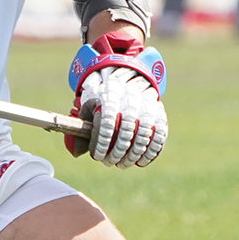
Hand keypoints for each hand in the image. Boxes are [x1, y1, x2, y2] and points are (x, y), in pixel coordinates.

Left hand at [65, 32, 166, 166]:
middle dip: (119, 150)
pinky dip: (152, 150)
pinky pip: (160, 132)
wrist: (124, 75)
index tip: (98, 156)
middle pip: (129, 126)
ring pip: (146, 131)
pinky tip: (142, 161)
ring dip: (135, 153)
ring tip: (124, 164)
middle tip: (111, 162)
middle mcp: (131, 94)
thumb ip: (82, 126)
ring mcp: (148, 101)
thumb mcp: (88, 104)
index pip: (108, 118)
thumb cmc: (101, 97)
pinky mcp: (159, 109)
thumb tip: (78, 152)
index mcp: (110, 91)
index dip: (103, 140)